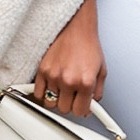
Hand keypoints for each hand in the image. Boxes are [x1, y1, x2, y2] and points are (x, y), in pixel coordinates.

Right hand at [34, 0, 105, 117]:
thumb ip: (97, 93)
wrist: (76, 28)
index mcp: (86, 82)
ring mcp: (54, 75)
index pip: (80, 111)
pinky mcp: (42, 70)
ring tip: (62, 89)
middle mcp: (69, 80)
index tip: (81, 105)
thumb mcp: (101, 71)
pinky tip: (51, 86)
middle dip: (69, 104)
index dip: (82, 109)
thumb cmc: (88, 46)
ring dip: (56, 99)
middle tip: (72, 95)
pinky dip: (44, 93)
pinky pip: (38, 93)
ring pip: (50, 103)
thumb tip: (90, 107)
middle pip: (64, 109)